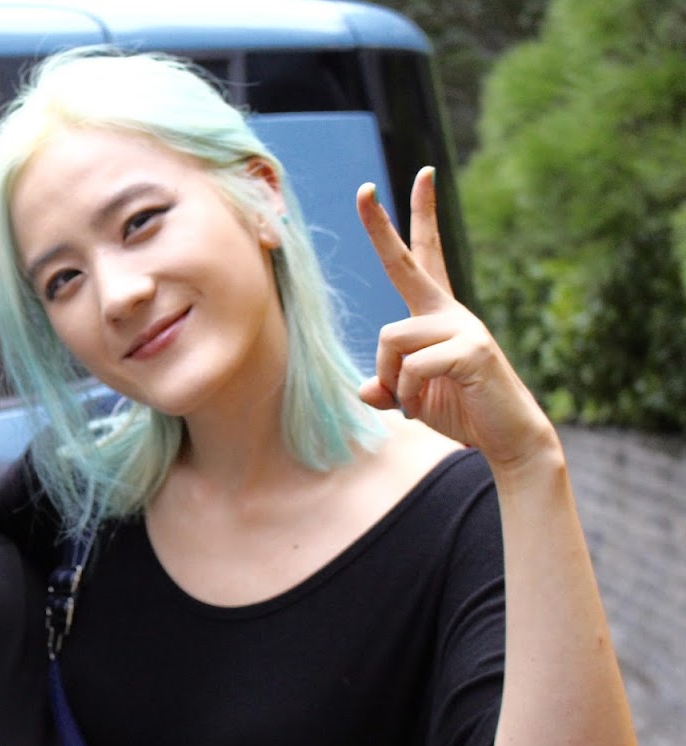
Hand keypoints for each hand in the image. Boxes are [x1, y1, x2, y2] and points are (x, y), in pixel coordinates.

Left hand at [355, 167, 555, 469]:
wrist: (509, 439)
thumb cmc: (461, 412)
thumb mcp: (412, 400)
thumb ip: (386, 389)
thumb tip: (363, 390)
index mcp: (436, 314)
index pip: (420, 258)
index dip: (410, 221)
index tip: (408, 180)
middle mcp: (450, 312)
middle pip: (407, 262)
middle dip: (380, 227)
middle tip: (362, 189)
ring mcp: (463, 327)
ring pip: (391, 339)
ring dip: (390, 378)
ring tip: (411, 402)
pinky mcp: (472, 349)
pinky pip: (412, 366)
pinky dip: (407, 394)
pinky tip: (423, 408)